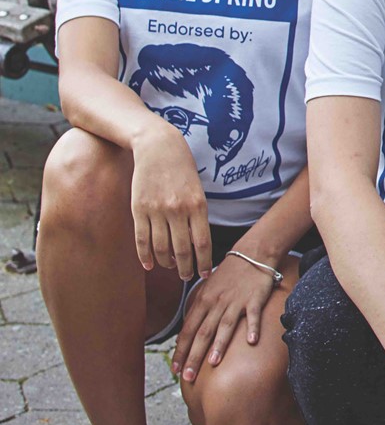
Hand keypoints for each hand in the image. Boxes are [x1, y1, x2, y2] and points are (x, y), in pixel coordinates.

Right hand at [129, 124, 212, 280]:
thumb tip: (197, 243)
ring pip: (161, 248)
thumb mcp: (197, 190)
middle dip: (185, 268)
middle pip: (182, 250)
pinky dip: (146, 256)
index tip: (204, 274)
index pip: (202, 242)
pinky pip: (142, 240)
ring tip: (171, 268)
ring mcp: (157, 211)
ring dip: (166, 263)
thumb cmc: (182, 170)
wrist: (158, 148)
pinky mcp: (139, 210)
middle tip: (187, 277)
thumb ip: (197, 215)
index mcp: (197, 205)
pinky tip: (150, 265)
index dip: (203, 262)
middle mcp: (178, 210)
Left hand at [172, 248, 279, 383]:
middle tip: (188, 377)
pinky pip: (253, 315)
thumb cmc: (229, 274)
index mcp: (203, 302)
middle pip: (202, 333)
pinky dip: (252, 328)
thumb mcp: (208, 290)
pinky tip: (251, 341)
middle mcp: (217, 303)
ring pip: (225, 326)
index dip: (180, 351)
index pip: (187, 331)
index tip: (175, 370)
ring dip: (218, 345)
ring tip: (213, 363)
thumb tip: (185, 335)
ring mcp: (236, 301)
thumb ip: (198, 311)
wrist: (252, 253)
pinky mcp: (255, 298)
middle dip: (194, 356)